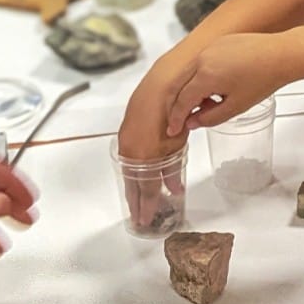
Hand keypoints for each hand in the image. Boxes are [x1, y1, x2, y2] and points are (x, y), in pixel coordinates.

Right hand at [117, 63, 194, 227]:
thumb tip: (173, 189)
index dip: (145, 207)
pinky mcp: (128, 130)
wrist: (162, 83)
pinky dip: (135, 171)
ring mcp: (127, 140)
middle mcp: (129, 150)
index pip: (143, 189)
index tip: (144, 221)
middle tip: (138, 218)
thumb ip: (172, 170)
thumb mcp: (176, 146)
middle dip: (136, 201)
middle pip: (133, 183)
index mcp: (140, 157)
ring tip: (139, 202)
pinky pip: (130, 158)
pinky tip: (141, 175)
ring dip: (136, 186)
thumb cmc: (173, 112)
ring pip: (131, 170)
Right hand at [162, 33, 293, 134]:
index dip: (177, 118)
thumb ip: (210, 117)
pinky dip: (199, 77)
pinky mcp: (218, 42)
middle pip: (178, 85)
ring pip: (188, 73)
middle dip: (177, 104)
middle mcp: (202, 58)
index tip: (174, 129)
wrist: (282, 55)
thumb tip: (192, 123)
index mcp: (205, 75)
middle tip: (180, 120)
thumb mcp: (236, 107)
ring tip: (204, 105)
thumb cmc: (264, 79)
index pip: (182, 100)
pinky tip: (214, 88)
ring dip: (189, 90)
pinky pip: (200, 62)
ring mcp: (209, 48)